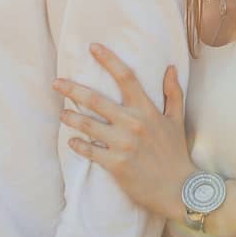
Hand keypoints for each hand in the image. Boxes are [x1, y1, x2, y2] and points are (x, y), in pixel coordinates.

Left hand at [54, 43, 195, 221]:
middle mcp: (133, 123)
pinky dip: (78, 145)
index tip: (93, 48)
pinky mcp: (115, 164)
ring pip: (88, 125)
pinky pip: (90, 151)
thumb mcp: (177, 120)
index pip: (126, 77)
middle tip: (56, 82)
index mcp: (147, 110)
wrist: (179, 189)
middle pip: (96, 100)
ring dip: (70, 118)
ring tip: (61, 113)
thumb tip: (170, 68)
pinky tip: (71, 141)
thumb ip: (173, 93)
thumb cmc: (176, 153)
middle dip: (72, 89)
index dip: (108, 60)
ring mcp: (123, 144)